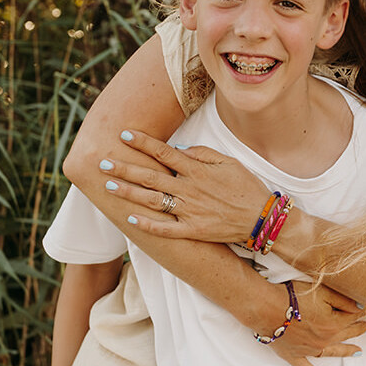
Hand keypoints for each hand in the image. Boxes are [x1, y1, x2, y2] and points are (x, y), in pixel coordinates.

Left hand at [100, 131, 268, 243]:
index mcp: (197, 170)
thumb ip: (202, 154)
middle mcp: (190, 189)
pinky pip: (166, 229)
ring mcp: (190, 211)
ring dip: (129, 193)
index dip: (142, 143)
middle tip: (103, 162)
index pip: (163, 153)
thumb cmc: (246, 187)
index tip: (124, 134)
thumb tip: (178, 150)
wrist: (262, 218)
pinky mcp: (193, 231)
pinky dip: (148, 225)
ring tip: (110, 186)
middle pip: (150, 176)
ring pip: (152, 201)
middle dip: (125, 168)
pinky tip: (131, 219)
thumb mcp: (228, 162)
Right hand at [269, 281, 365, 365]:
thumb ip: (344, 300)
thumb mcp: (322, 291)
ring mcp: (310, 350)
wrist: (266, 308)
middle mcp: (325, 340)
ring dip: (346, 351)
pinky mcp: (294, 355)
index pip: (353, 317)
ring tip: (358, 352)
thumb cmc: (292, 296)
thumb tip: (361, 306)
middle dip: (358, 330)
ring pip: (332, 352)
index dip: (361, 312)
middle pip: (346, 334)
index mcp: (334, 324)